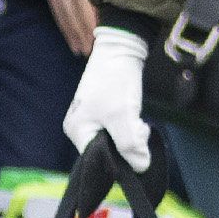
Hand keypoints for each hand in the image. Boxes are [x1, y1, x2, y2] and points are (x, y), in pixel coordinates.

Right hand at [43, 0, 101, 53]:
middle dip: (82, 33)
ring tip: (82, 51)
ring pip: (61, 13)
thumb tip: (122, 6)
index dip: (91, 22)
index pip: (84, 2)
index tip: (100, 39)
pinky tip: (72, 39)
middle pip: (72, 11)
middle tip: (92, 52)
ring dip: (72, 34)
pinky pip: (55, 10)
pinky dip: (64, 26)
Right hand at [64, 25, 150, 170]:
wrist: (122, 49)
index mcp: (77, 131)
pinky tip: (137, 118)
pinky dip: (130, 126)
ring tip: (139, 122)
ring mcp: (92, 119)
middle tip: (139, 129)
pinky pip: (119, 129)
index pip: (98, 160)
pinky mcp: (104, 111)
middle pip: (108, 151)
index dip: (120, 160)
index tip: (136, 148)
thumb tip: (141, 167)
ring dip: (132, 135)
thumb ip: (130, 145)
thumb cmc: (116, 82)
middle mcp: (80, 127)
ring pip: (117, 140)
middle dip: (128, 145)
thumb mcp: (123, 117)